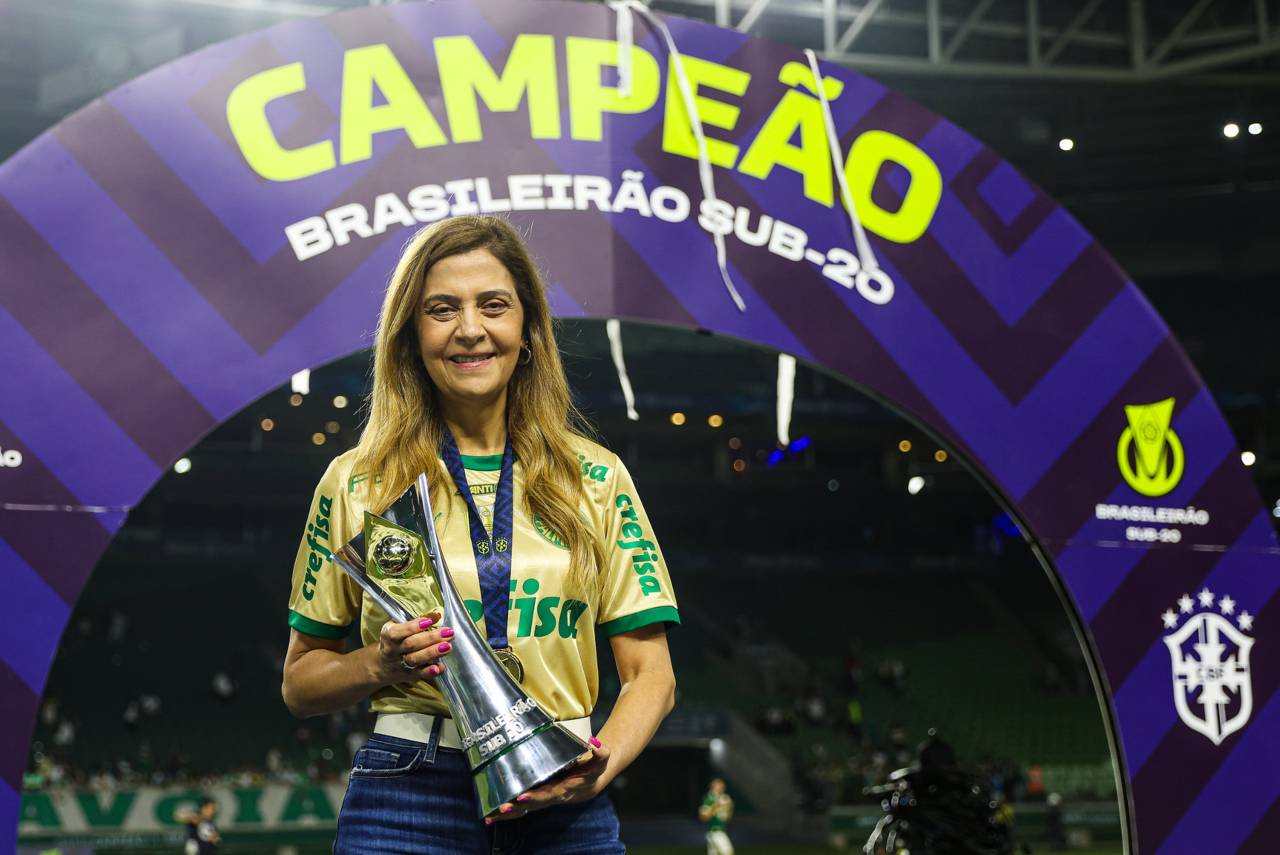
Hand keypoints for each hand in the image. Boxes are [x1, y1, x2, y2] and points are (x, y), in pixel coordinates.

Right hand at [373, 612, 454, 684]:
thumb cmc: (395, 640)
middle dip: (431, 638)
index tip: (429, 621)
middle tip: (449, 632)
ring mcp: (401, 664)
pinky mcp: (409, 675)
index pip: (398, 632)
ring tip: (448, 646)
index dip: (413, 627)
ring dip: (433, 653)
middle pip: (410, 645)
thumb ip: (416, 621)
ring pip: (416, 659)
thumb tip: (437, 614)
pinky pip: (420, 674)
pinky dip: (430, 672)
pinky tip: (441, 667)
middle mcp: (393, 650)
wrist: (381, 665)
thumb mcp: (399, 627)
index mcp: (388, 635)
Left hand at [487, 737, 609, 823]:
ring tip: (491, 816)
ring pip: (525, 810)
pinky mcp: (536, 797)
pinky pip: (520, 808)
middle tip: (502, 807)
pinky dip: (507, 813)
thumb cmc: (592, 769)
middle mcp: (552, 796)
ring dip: (508, 814)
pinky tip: (490, 816)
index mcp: (565, 789)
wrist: (589, 783)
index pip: (550, 794)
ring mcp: (543, 798)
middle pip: (533, 805)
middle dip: (518, 807)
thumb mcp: (601, 760)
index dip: (537, 796)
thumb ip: (601, 752)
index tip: (524, 796)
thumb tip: (595, 744)